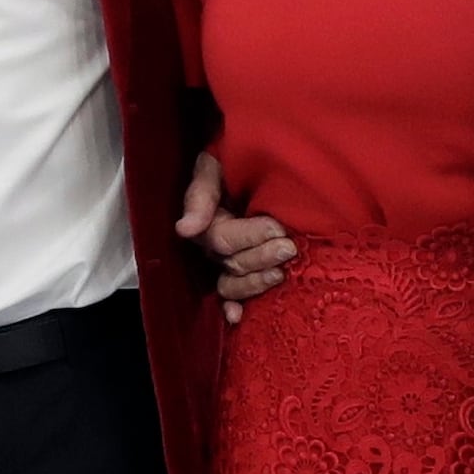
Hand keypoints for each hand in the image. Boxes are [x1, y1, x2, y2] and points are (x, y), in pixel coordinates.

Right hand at [174, 150, 295, 319]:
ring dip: (254, 283)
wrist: (256, 155)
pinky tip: (238, 317)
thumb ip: (201, 192)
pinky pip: (229, 296)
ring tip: (279, 274)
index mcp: (205, 219)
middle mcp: (212, 246)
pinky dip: (231, 307)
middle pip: (230, 263)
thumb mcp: (214, 162)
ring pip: (232, 283)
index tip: (277, 227)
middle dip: (260, 257)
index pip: (222, 237)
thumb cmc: (235, 156)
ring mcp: (224, 262)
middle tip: (288, 248)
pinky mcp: (239, 272)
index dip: (249, 235)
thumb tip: (185, 230)